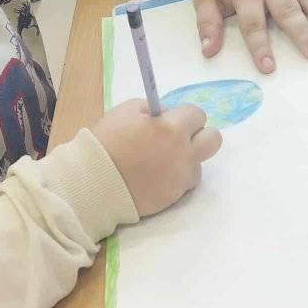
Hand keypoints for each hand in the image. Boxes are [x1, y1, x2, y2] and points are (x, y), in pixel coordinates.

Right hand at [93, 101, 221, 217]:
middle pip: (214, 140)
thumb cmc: (106, 142)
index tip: (171, 121)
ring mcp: (180, 177)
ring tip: (162, 163)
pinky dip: (175, 179)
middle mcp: (183, 152)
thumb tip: (168, 116)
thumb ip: (154, 110)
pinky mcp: (173, 197)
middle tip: (180, 140)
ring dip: (186, 161)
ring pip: (199, 165)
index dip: (184, 117)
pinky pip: (184, 184)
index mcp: (172, 127)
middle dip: (200, 136)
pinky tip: (156, 177)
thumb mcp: (126, 111)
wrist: (93, 182)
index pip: (197, 114)